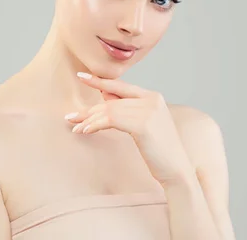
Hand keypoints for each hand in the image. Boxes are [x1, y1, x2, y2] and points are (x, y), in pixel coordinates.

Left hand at [64, 72, 194, 187]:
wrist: (176, 169)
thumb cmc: (160, 150)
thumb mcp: (144, 125)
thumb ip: (127, 108)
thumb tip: (104, 95)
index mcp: (154, 97)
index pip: (122, 86)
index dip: (100, 81)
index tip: (82, 77)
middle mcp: (152, 100)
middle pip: (112, 100)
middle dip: (89, 109)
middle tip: (70, 117)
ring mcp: (149, 111)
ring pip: (110, 110)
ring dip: (89, 120)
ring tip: (77, 128)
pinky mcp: (143, 124)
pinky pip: (112, 120)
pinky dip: (96, 124)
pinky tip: (86, 130)